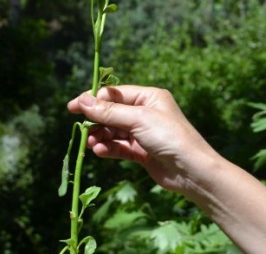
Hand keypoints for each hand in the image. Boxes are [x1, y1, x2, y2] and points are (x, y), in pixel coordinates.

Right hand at [67, 85, 217, 192]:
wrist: (191, 171)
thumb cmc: (169, 137)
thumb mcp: (138, 119)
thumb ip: (109, 111)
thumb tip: (83, 100)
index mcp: (149, 97)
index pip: (115, 94)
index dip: (94, 99)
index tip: (73, 107)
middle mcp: (146, 113)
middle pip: (112, 113)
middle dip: (96, 120)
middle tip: (82, 129)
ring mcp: (143, 133)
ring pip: (114, 131)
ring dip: (101, 136)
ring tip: (91, 143)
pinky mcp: (142, 152)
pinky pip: (120, 147)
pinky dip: (109, 148)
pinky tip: (99, 152)